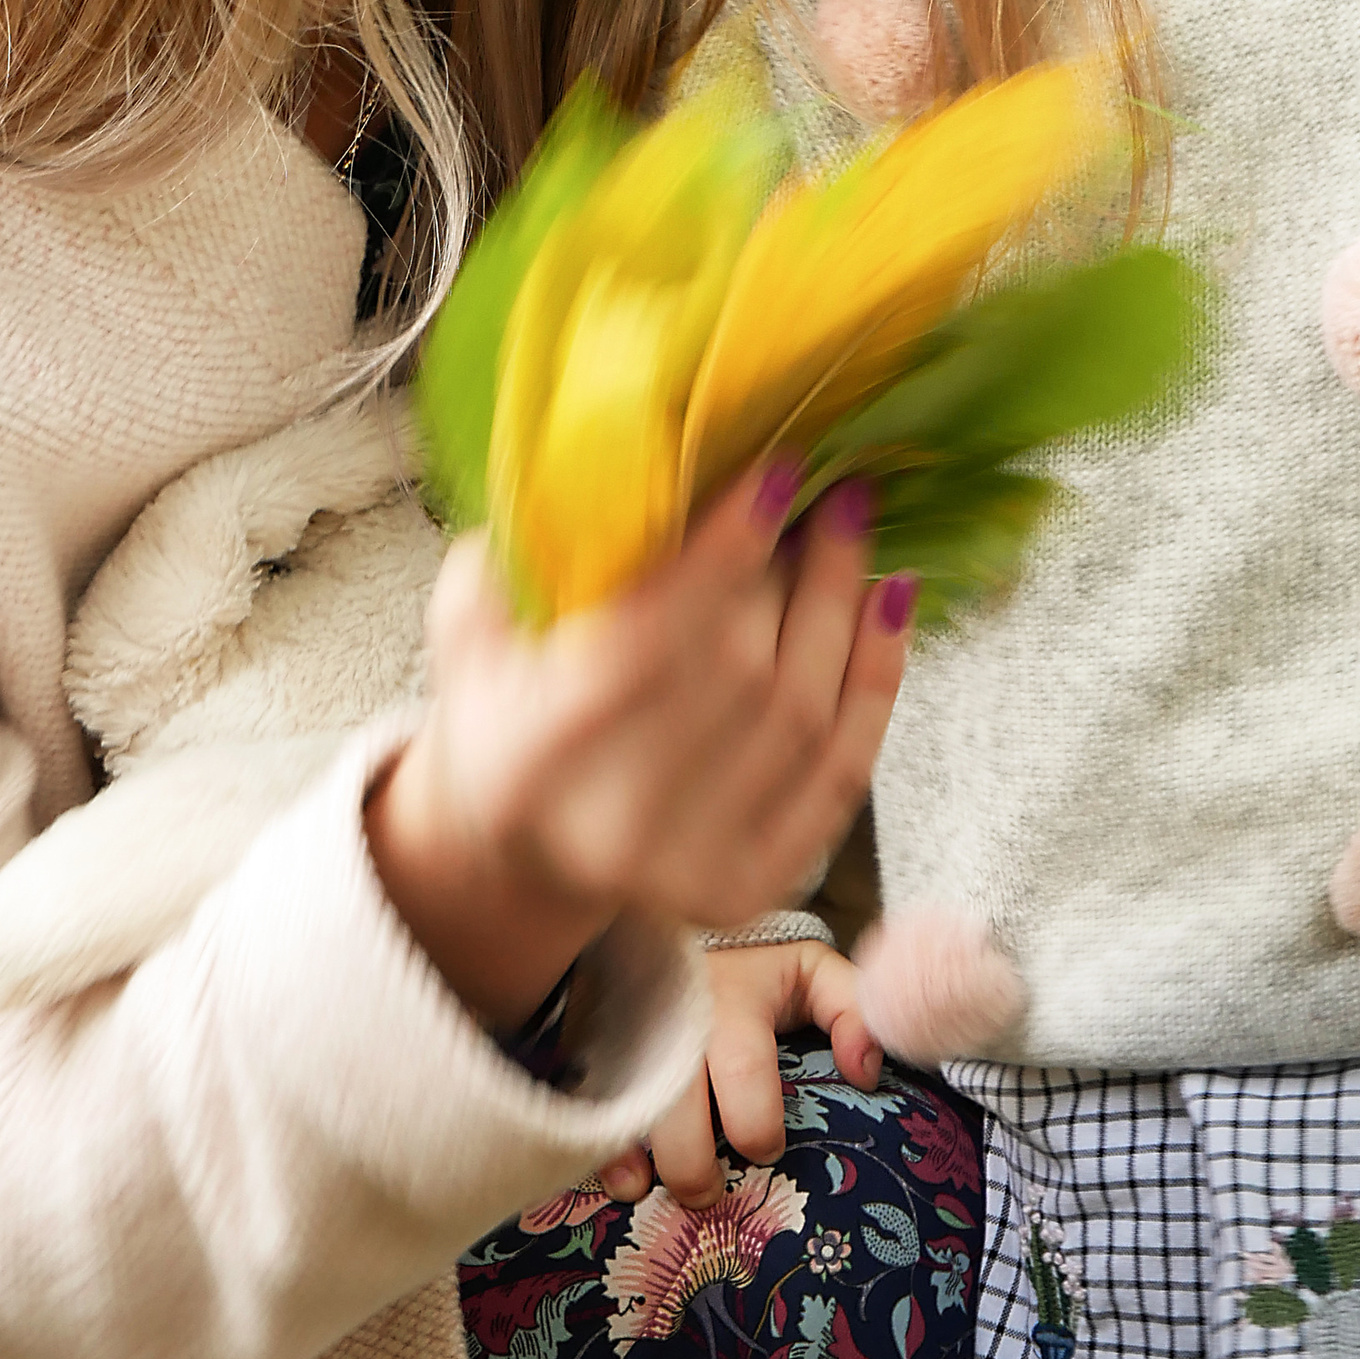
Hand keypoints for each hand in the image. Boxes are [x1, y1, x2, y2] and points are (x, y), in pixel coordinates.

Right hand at [365, 473, 909, 1029]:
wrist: (526, 863)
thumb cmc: (504, 726)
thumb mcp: (467, 646)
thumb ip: (504, 569)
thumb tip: (594, 480)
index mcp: (534, 761)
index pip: (645, 643)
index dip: (721, 555)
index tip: (777, 470)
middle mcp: (616, 831)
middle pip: (741, 674)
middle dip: (796, 565)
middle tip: (826, 485)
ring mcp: (695, 873)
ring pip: (804, 717)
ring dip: (844, 604)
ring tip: (856, 522)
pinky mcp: (759, 888)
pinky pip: (844, 772)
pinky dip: (879, 678)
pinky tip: (891, 600)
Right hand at [596, 935, 882, 1208]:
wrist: (676, 924)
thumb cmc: (753, 964)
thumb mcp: (810, 970)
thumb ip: (851, 1010)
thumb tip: (867, 1073)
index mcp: (731, 1002)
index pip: (743, 1073)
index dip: (757, 1128)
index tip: (767, 1149)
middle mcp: (673, 1023)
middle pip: (675, 1109)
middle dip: (694, 1169)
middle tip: (712, 1192)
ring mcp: (625, 1037)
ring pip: (623, 1112)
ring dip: (639, 1167)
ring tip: (657, 1192)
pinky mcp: (591, 1049)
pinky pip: (586, 1105)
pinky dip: (599, 1148)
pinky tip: (620, 1177)